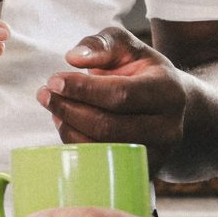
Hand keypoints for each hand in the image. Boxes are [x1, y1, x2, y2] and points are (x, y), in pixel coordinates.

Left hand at [39, 27, 190, 170]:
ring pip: (102, 150)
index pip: (120, 94)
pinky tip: (67, 126)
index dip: (83, 89)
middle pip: (108, 126)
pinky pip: (102, 165)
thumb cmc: (143, 71)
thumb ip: (102, 44)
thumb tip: (74, 57)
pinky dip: (77, 146)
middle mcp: (169, 128)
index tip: (54, 80)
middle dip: (69, 109)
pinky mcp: (144, 172)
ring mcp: (158, 155)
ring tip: (54, 108)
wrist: (172, 104)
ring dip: (69, 129)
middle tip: (44, 94)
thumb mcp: (127, 47)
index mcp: (168, 92)